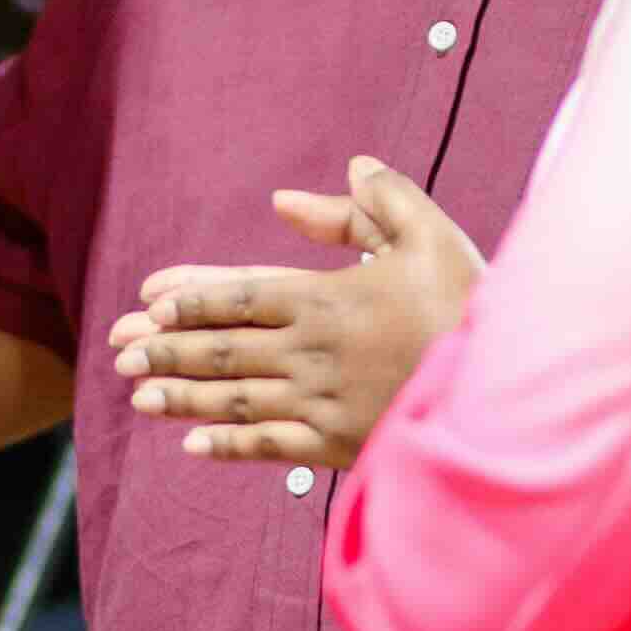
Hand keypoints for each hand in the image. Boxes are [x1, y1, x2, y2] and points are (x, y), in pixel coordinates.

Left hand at [109, 154, 483, 467]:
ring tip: (137, 395)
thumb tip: (314, 183)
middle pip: (224, 348)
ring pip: (235, 398)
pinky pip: (271, 446)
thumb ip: (373, 201)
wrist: (510, 388)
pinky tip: (192, 445)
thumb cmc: (472, 303)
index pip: (241, 294)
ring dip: (182, 396)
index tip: (148, 302)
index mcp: (327, 299)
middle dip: (167, 349)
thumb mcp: (429, 234)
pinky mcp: (339, 445)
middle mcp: (312, 353)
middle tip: (120, 350)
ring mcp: (322, 403)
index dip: (190, 297)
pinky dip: (229, 445)